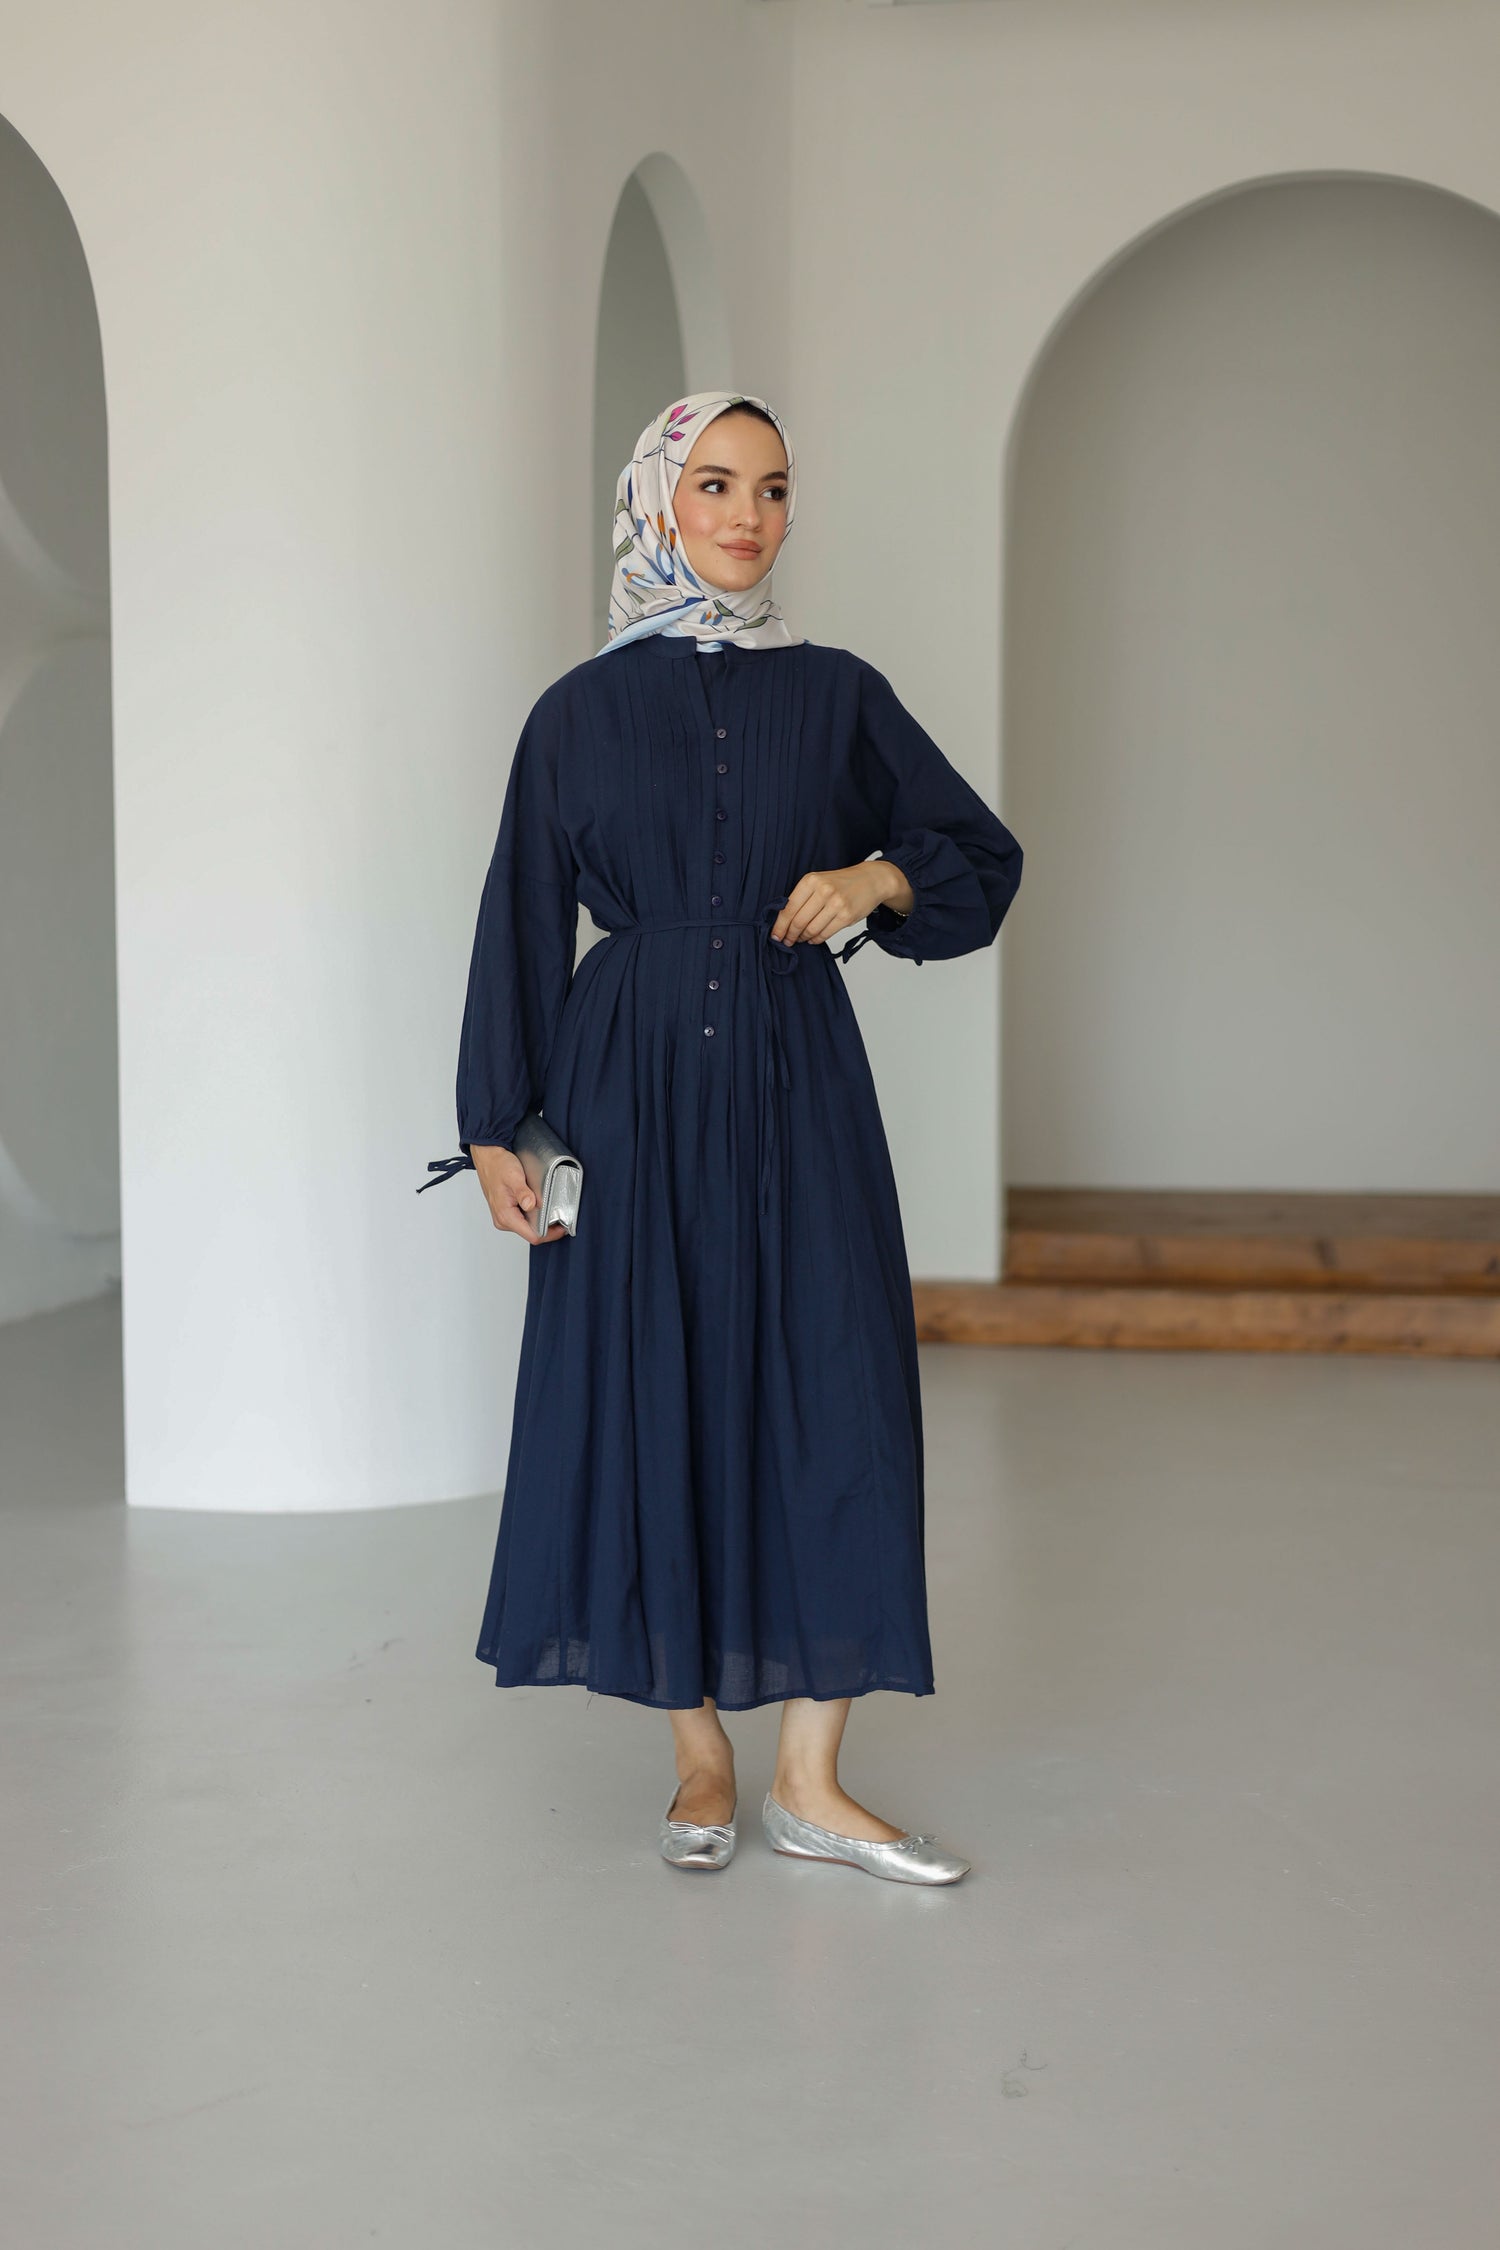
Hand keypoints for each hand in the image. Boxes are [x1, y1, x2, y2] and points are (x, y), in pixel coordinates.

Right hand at [470, 1144, 569, 1244]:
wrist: (488, 1158)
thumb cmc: (497, 1166)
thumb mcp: (513, 1177)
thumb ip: (523, 1193)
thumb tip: (530, 1205)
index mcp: (505, 1216)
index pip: (532, 1236)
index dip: (550, 1234)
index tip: (562, 1226)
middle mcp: (503, 1220)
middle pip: (532, 1233)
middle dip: (548, 1228)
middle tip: (562, 1217)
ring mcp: (504, 1217)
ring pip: (528, 1227)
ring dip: (541, 1221)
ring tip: (552, 1210)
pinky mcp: (507, 1212)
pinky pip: (524, 1219)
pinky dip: (535, 1215)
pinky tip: (540, 1205)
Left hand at [769, 859, 913, 946]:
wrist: (870, 880)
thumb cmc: (841, 882)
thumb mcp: (819, 881)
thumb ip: (802, 897)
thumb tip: (784, 921)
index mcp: (811, 880)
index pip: (788, 908)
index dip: (780, 925)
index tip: (775, 935)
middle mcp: (823, 891)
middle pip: (798, 921)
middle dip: (790, 935)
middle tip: (786, 941)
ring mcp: (836, 904)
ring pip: (811, 929)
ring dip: (803, 938)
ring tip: (800, 939)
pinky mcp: (846, 916)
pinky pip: (825, 934)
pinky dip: (816, 939)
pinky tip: (813, 939)